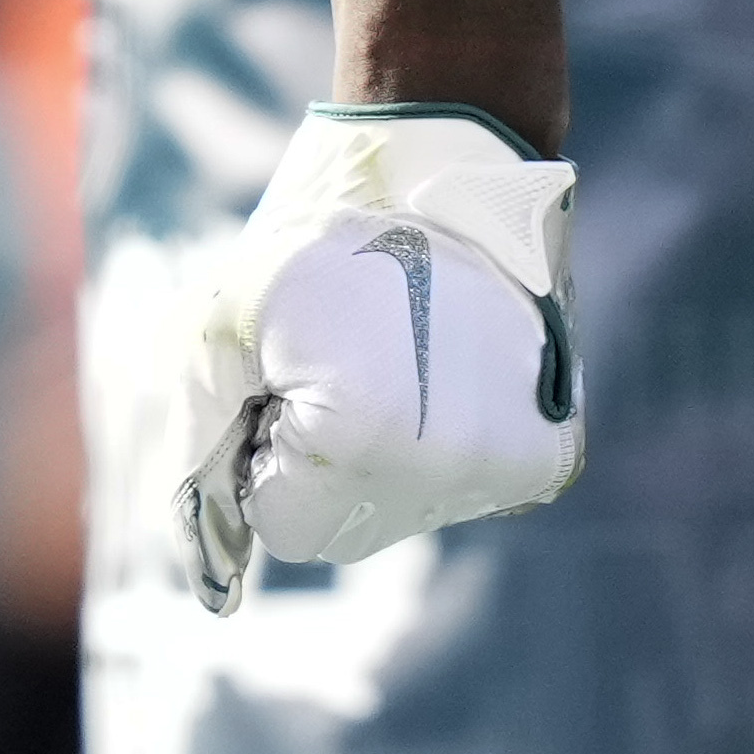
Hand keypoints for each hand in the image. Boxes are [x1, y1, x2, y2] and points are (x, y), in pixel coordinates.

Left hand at [133, 104, 582, 608]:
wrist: (449, 165)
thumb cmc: (319, 239)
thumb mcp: (222, 331)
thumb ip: (201, 452)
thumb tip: (211, 589)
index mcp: (367, 444)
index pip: (283, 523)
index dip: (265, 446)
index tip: (288, 367)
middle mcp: (456, 474)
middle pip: (346, 529)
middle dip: (319, 458)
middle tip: (336, 356)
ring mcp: (515, 468)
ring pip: (404, 511)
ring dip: (380, 452)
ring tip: (393, 355)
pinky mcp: (553, 455)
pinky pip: (462, 486)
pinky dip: (438, 443)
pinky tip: (441, 369)